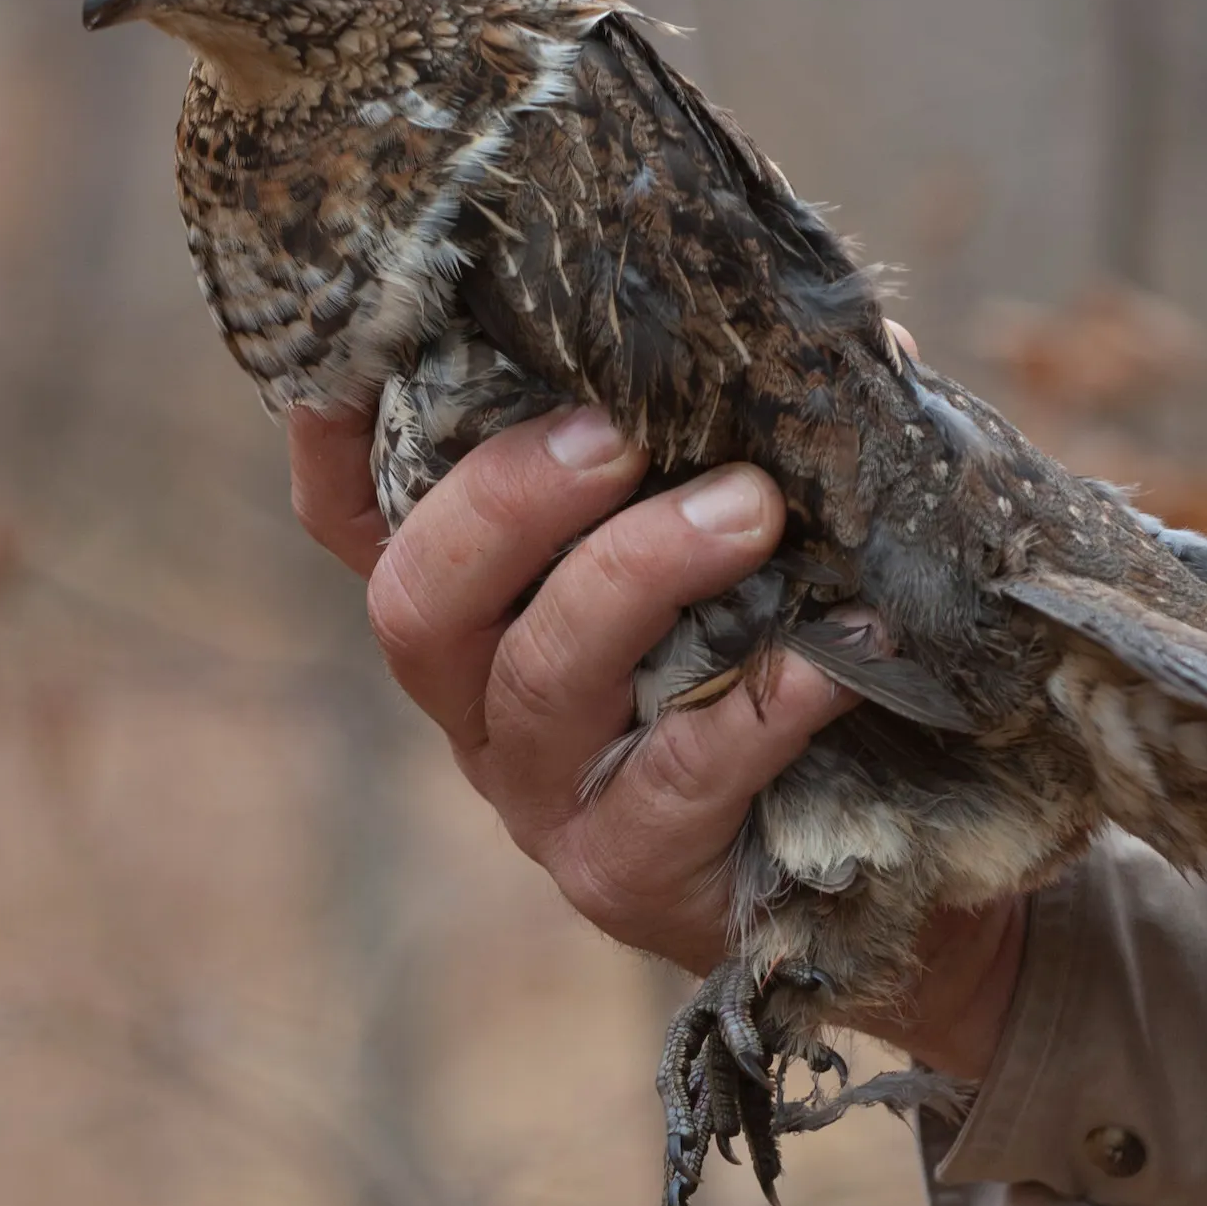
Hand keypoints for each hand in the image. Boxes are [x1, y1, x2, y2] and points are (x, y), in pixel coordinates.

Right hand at [288, 372, 1024, 1079]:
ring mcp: (544, 795)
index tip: (358, 353)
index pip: (354, 518)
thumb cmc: (783, 650)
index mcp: (477, 601)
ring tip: (752, 508)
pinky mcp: (630, 874)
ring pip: (540, 676)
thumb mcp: (736, 533)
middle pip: (419, 597)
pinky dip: (753, 707)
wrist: (873, 859)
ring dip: (641, 573)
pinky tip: (829, 658)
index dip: (333, 438)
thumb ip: (739, 432)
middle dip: (505, 499)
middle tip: (614, 434)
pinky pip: (675, 782)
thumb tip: (815, 330)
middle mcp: (478, 698)